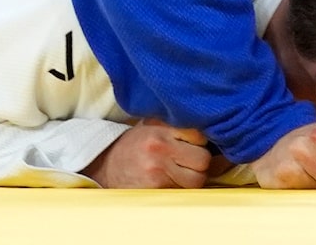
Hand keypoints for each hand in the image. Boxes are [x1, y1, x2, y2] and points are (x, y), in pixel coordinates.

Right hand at [81, 120, 210, 187]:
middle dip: (202, 162)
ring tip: (183, 171)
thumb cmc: (135, 144)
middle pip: (203, 160)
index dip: (200, 141)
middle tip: (192, 160)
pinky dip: (183, 187)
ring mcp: (157, 171)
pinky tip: (172, 179)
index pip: (199, 135)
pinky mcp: (155, 189)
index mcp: (160, 130)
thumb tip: (209, 126)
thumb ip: (176, 124)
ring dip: (195, 177)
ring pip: (197, 179)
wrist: (106, 166)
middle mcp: (159, 149)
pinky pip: (183, 191)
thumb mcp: (152, 125)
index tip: (195, 143)